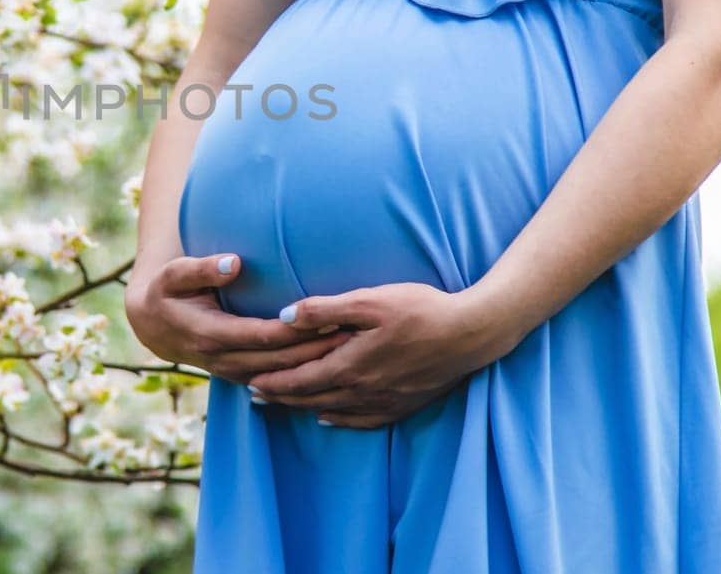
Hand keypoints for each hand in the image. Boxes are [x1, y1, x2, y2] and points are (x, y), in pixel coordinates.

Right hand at [124, 253, 351, 382]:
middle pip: (279, 360)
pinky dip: (303, 375)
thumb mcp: (174, 274)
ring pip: (281, 376)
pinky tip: (330, 365)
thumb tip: (234, 262)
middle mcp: (223, 360)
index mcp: (210, 334)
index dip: (295, 330)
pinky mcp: (241, 376)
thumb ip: (202, 268)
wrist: (152, 326)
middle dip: (316, 350)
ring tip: (352, 349)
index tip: (326, 318)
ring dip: (315, 365)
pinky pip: (277, 382)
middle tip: (353, 335)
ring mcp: (232, 372)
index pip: (262, 336)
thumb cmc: (165, 292)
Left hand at [245, 282, 518, 427]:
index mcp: (350, 365)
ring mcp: (384, 401)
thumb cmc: (420, 310)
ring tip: (282, 405)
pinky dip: (340, 421)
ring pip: (333, 411)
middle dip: (281, 397)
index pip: (300, 380)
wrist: (471, 334)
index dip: (273, 382)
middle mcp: (363, 390)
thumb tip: (283, 316)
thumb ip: (324, 310)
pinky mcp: (403, 405)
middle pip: (312, 398)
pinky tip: (329, 418)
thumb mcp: (370, 300)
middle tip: (254, 396)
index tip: (249, 382)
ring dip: (304, 408)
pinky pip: (363, 421)